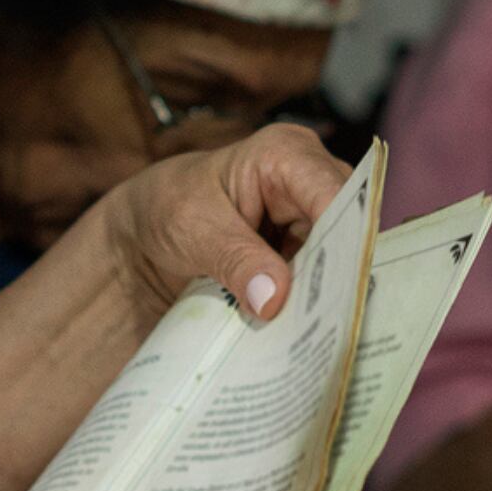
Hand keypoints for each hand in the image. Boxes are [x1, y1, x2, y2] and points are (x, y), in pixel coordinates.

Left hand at [90, 126, 349, 326]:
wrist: (144, 231)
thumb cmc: (167, 209)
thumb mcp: (193, 230)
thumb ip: (236, 260)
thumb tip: (275, 299)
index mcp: (285, 153)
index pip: (333, 195)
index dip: (345, 240)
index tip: (344, 289)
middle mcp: (310, 179)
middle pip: (347, 228)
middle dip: (339, 275)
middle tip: (333, 326)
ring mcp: (311, 217)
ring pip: (339, 259)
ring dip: (325, 296)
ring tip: (321, 337)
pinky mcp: (306, 250)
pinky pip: (320, 278)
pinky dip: (310, 304)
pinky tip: (306, 334)